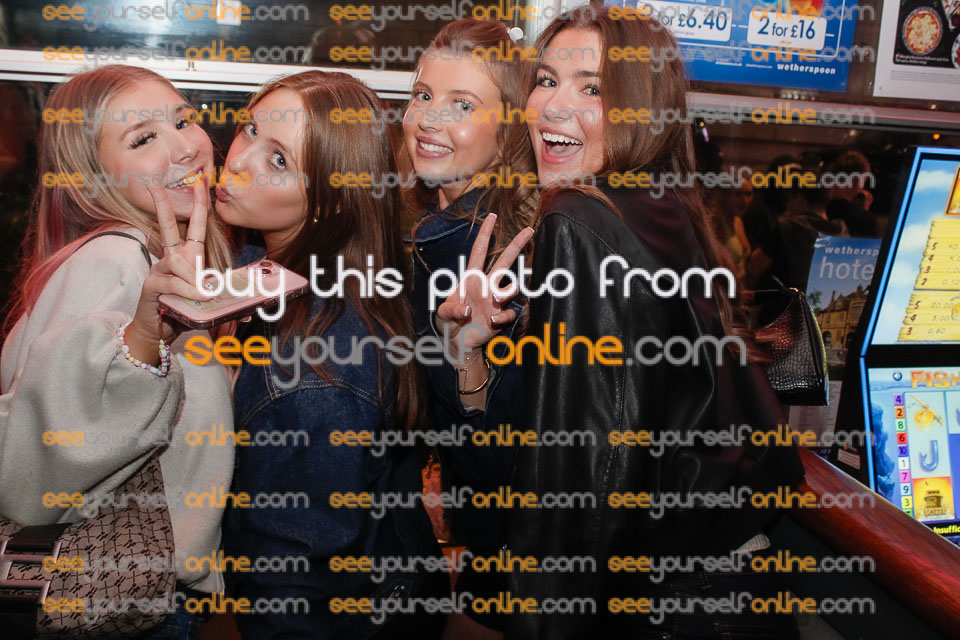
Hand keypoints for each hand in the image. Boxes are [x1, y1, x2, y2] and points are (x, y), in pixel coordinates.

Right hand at [126, 174, 210, 363]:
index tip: (199, 183)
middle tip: (156, 185)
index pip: (192, 227)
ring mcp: (158, 271)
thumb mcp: (210, 306)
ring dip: (192, 278)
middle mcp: (170, 260)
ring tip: (203, 294)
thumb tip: (251, 313)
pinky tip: (195, 296)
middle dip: (163, 205)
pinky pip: (172, 282)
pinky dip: (186, 289)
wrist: (158, 333)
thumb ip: (227, 304)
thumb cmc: (182, 313)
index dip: (197, 205)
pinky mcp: (151, 285)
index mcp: (187, 259)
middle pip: (167, 227)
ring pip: (177, 263)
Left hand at [435, 214, 533, 359]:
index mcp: (470, 279)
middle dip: (517, 245)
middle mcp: (486, 286)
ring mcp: (494, 301)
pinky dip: (501, 317)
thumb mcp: (442, 314)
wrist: (456, 344)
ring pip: (512, 287)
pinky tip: (491, 322)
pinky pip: (508, 312)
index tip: (491, 216)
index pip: (479, 252)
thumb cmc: (447, 324)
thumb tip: (467, 311)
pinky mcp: (500, 317)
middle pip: (504, 261)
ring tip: (493, 302)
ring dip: (506, 292)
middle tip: (529, 230)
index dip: (485, 234)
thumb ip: (452, 311)